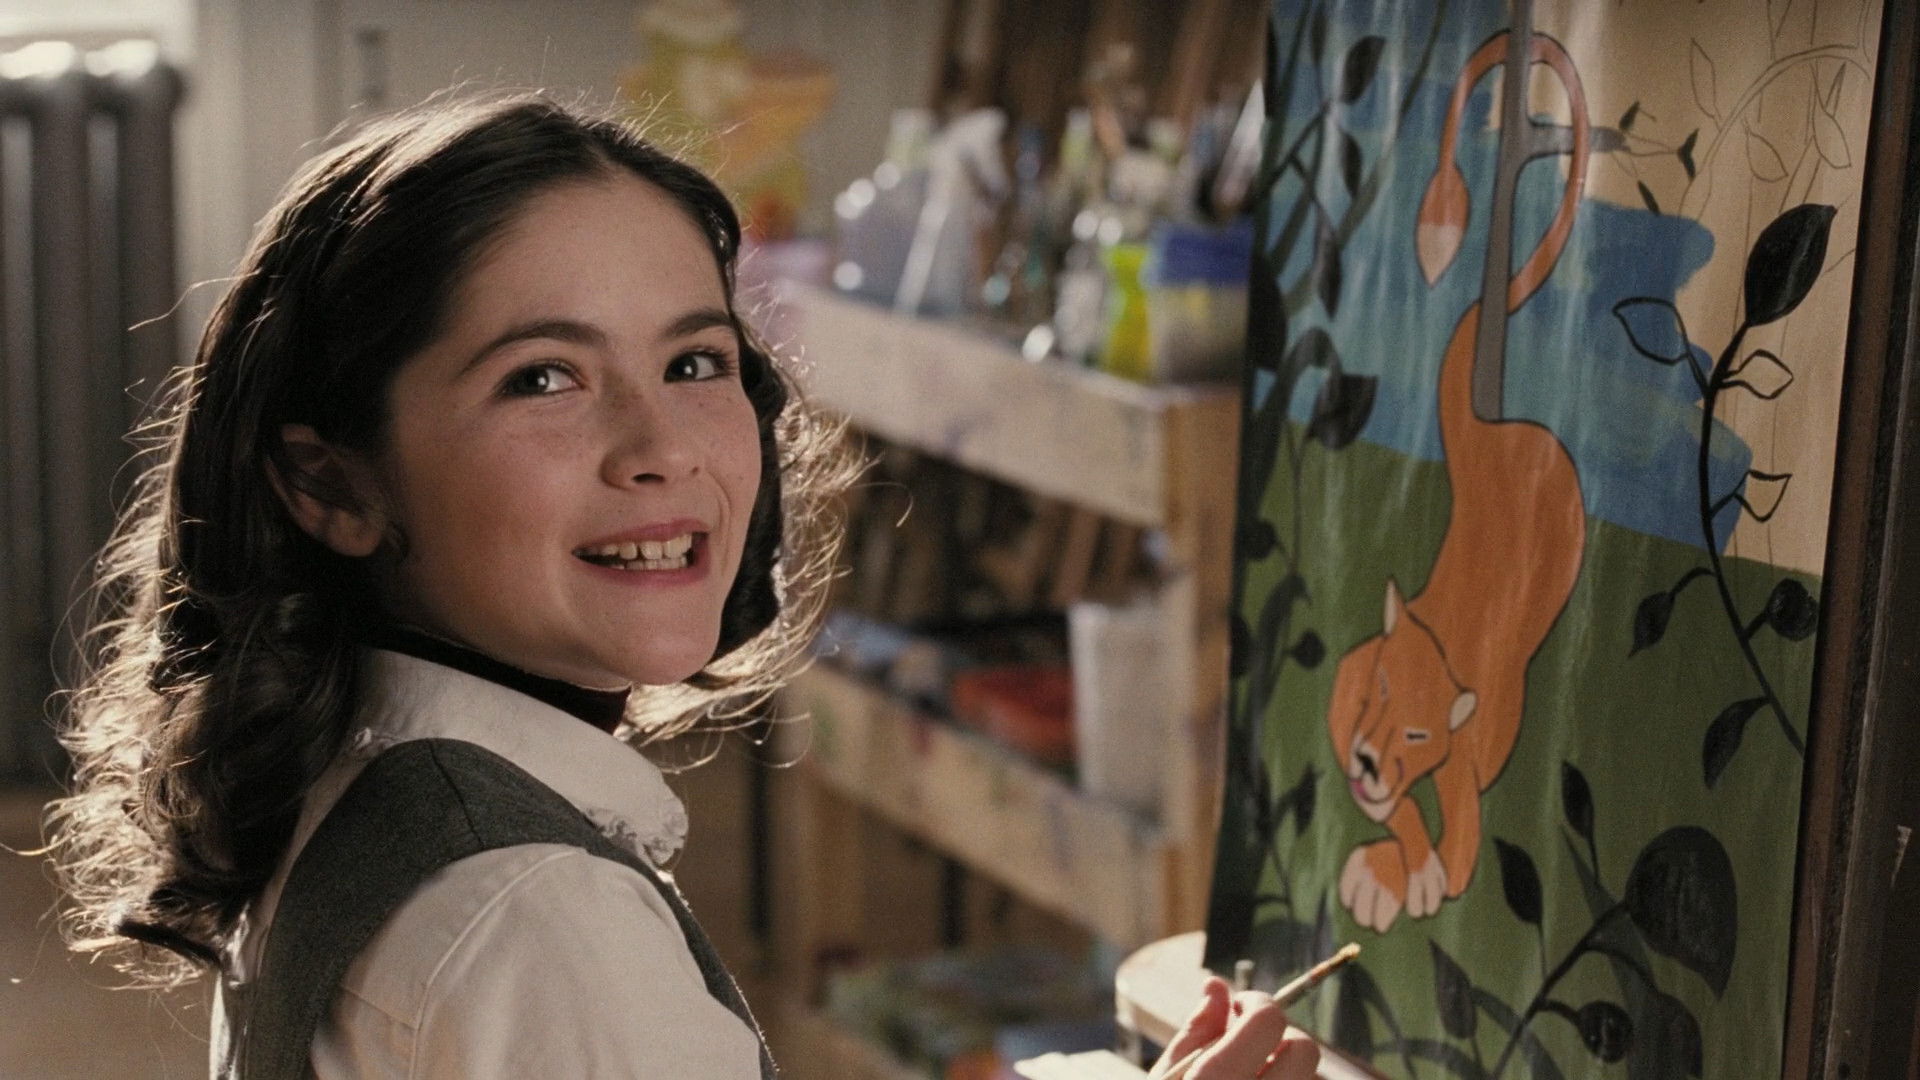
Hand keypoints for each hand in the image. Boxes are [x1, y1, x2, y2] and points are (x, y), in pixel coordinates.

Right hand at [1148, 976, 1319, 1078]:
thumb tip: (1217, 985)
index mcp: (1216, 1079)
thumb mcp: (1165, 1075)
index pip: (1269, 1020)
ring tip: (1248, 1070)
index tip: (1238, 1007)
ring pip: (1307, 1075)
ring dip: (1282, 1064)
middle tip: (1248, 1042)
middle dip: (1281, 1037)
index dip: (1257, 1003)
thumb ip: (1196, 1031)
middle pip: (1305, 1050)